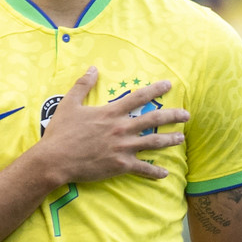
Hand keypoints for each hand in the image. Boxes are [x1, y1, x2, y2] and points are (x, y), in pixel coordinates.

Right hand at [36, 67, 188, 184]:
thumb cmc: (60, 133)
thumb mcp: (68, 104)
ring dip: (170, 140)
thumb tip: (92, 68)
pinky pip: (143, 168)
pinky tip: (165, 173)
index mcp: (110, 113)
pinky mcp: (120, 165)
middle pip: (153, 119)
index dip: (155, 90)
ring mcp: (122, 148)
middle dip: (173, 116)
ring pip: (153, 142)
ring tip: (181, 138)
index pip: (138, 98)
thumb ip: (82, 85)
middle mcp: (121, 128)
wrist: (55, 159)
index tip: (169, 85)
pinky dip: (155, 171)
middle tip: (187, 115)